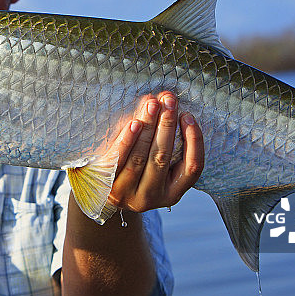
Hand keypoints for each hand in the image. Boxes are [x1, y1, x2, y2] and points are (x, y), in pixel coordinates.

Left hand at [107, 92, 203, 211]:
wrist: (100, 191)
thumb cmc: (135, 169)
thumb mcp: (154, 161)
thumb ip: (163, 136)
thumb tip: (163, 99)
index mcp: (173, 193)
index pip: (192, 167)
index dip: (194, 141)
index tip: (187, 116)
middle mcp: (153, 197)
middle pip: (163, 158)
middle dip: (167, 126)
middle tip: (169, 100)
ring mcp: (128, 194)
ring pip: (141, 158)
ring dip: (149, 128)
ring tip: (152, 104)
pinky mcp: (108, 186)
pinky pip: (119, 160)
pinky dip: (128, 140)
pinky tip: (134, 123)